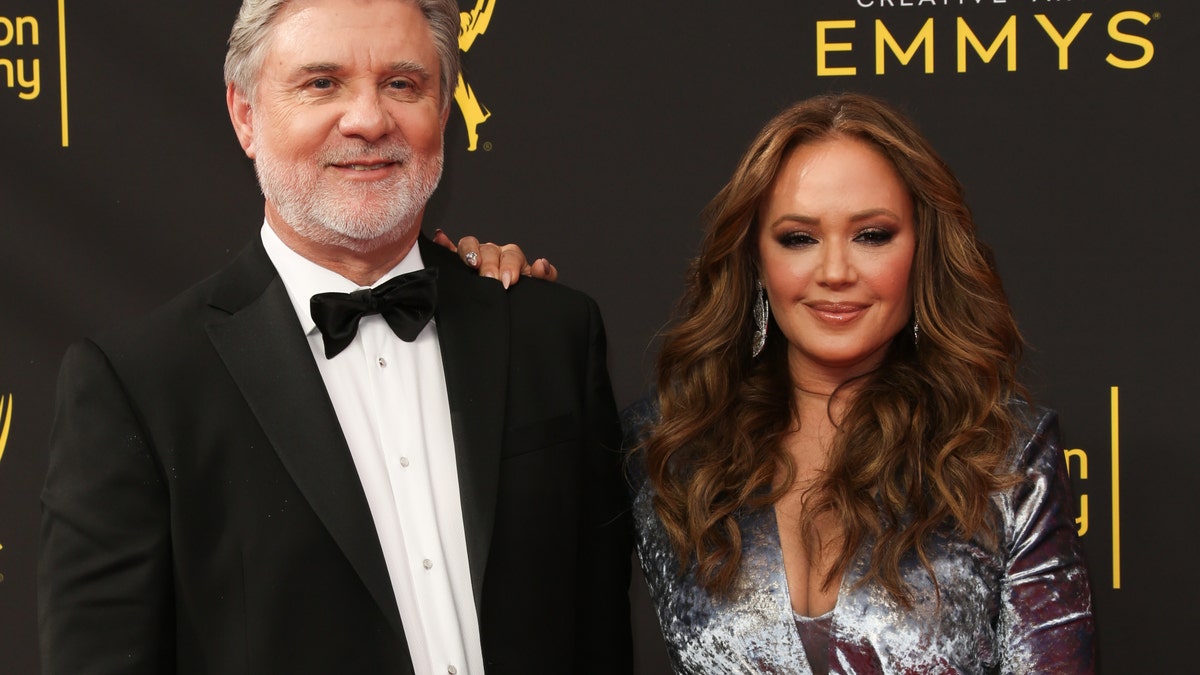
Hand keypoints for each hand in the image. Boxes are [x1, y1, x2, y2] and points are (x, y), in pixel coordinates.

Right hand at [433, 229, 558, 287]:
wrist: (510, 314)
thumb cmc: (520, 297)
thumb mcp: (535, 290)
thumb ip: (544, 278)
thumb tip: (541, 264)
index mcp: (512, 258)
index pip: (511, 255)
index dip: (510, 266)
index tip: (509, 281)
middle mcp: (493, 254)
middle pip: (489, 250)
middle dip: (490, 264)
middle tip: (491, 279)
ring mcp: (475, 257)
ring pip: (470, 244)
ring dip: (470, 252)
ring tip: (472, 263)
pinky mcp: (458, 264)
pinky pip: (450, 251)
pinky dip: (445, 244)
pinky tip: (441, 238)